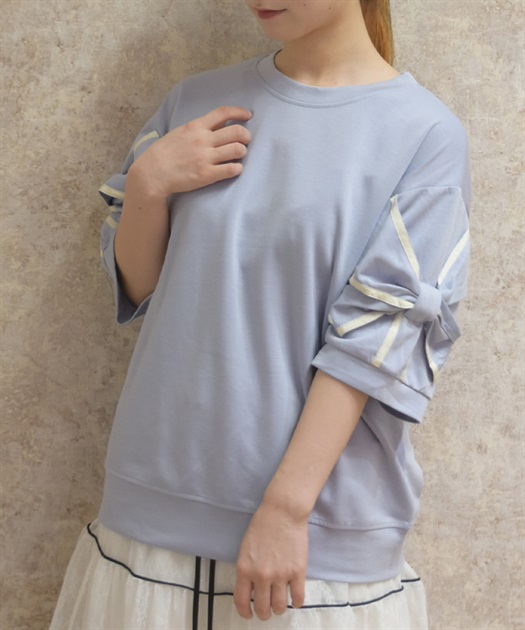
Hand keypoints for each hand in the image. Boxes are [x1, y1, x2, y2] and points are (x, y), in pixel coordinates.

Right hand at [132, 106, 252, 198]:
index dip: (240, 112)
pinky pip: (232, 169)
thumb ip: (199, 128)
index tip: (248, 115)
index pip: (223, 112)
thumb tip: (217, 124)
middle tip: (246, 141)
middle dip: (246, 136)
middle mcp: (203, 140)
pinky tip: (235, 169)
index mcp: (196, 126)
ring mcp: (205, 158)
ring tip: (238, 155)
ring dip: (242, 152)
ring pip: (238, 150)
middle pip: (237, 132)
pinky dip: (238, 168)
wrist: (153, 173)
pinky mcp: (207, 175)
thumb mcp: (180, 132)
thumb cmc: (165, 153)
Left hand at [234, 502, 307, 620]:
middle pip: (263, 609)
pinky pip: (298, 598)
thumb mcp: (245, 549)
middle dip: (264, 613)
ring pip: (280, 607)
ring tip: (280, 603)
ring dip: (279, 608)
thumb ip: (247, 570)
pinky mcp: (298, 572)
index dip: (245, 613)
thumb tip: (251, 590)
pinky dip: (296, 602)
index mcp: (245, 569)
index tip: (249, 614)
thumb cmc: (262, 525)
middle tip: (267, 609)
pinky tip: (294, 599)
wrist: (282, 512)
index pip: (241, 602)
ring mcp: (281, 575)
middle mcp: (262, 576)